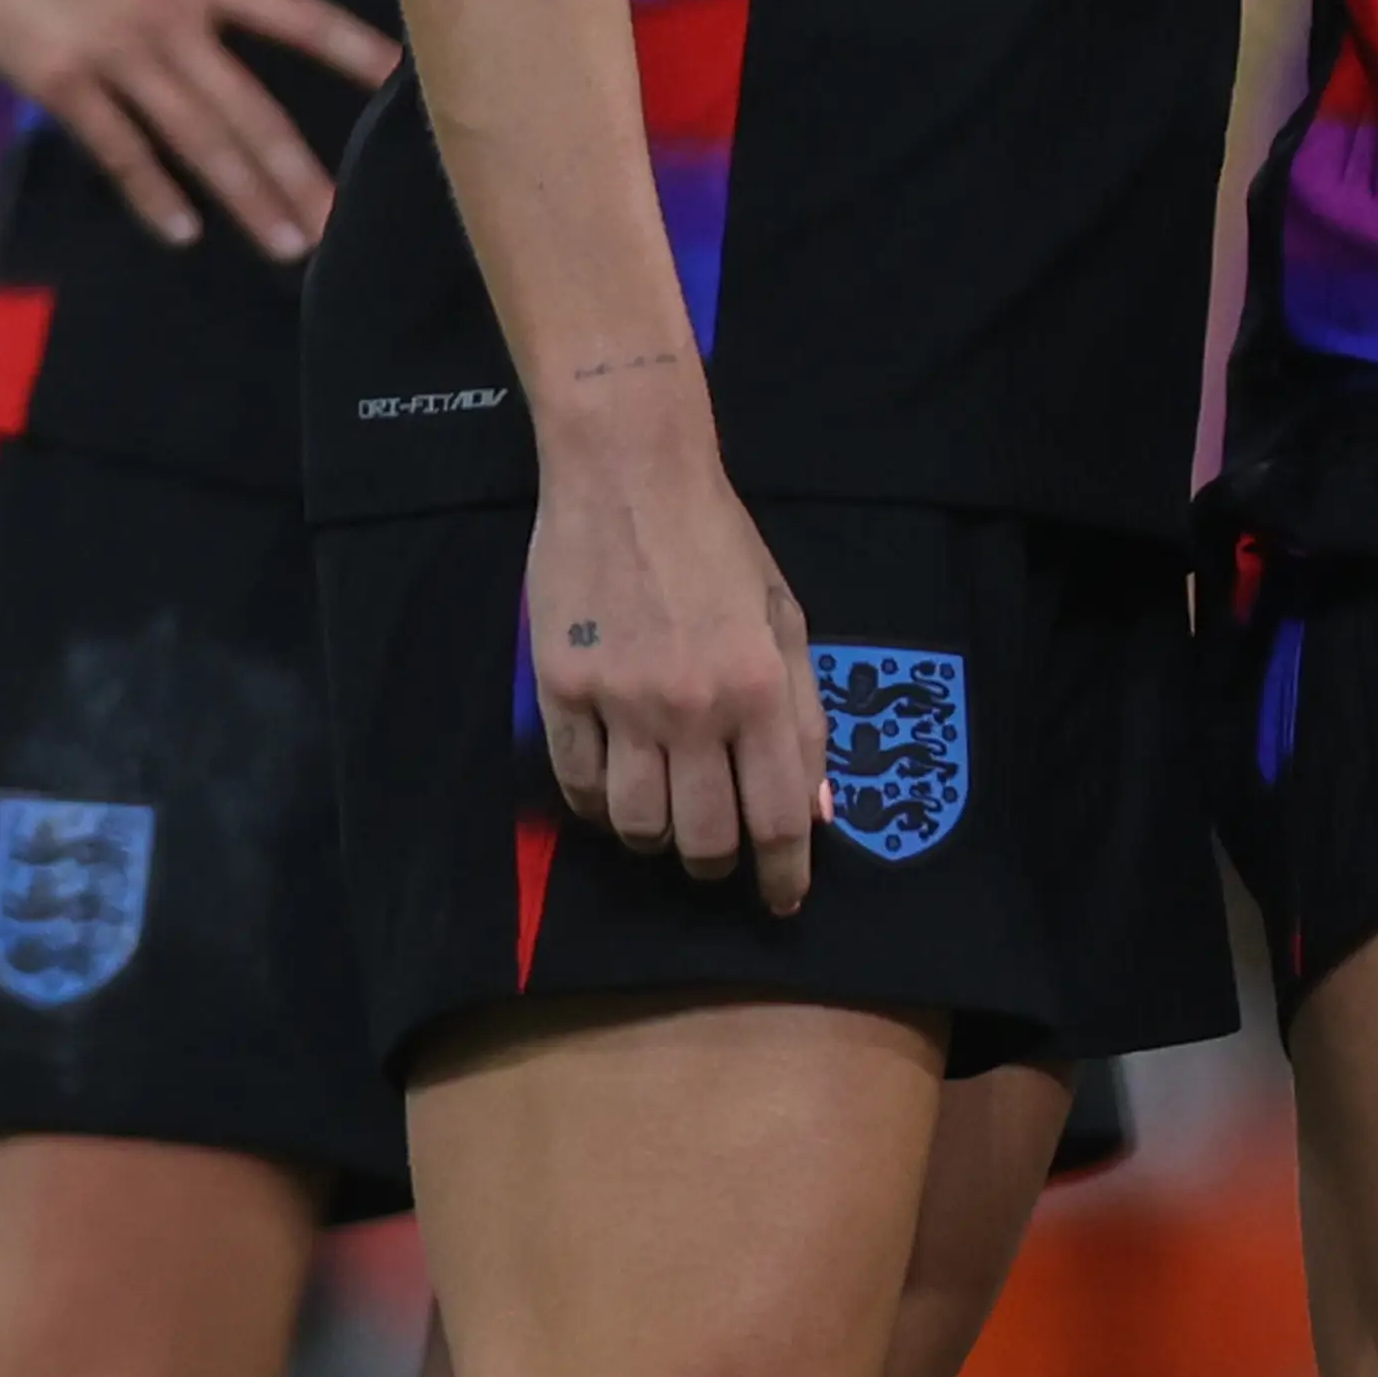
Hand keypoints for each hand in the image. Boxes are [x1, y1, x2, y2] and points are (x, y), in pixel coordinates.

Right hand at [0, 0, 398, 256]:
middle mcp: (170, 20)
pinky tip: (184, 230)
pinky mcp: (63, 84)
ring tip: (286, 241)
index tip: (395, 73)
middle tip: (334, 218)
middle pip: (249, 107)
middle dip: (294, 169)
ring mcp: (118, 57)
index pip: (289, 13)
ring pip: (196, 140)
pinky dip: (151, 194)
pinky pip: (118, 150)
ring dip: (244, 196)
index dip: (344, 43)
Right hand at [526, 440, 830, 912]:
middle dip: (716, 865)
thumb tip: (816, 812)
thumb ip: (804, 716)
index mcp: (761, 685)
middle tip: (716, 855)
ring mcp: (621, 700)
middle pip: (704, 838)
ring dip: (656, 839)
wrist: (630, 474)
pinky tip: (613, 785)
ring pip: (636, 826)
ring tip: (664, 815)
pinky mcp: (561, 689)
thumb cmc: (720, 543)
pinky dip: (598, 804)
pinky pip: (578, 786)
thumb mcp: (785, 619)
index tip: (784, 901)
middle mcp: (693, 704)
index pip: (778, 816)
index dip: (784, 874)